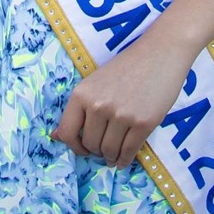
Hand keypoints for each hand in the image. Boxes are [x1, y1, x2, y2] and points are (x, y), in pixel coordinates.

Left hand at [52, 37, 193, 169]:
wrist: (159, 54)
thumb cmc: (126, 69)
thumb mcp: (95, 83)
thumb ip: (78, 109)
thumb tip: (55, 136)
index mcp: (82, 93)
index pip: (67, 132)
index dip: (74, 146)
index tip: (83, 148)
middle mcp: (98, 105)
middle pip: (90, 145)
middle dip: (97, 151)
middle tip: (104, 147)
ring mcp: (121, 115)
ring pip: (109, 151)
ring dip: (111, 157)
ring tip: (114, 154)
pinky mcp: (143, 124)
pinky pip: (128, 152)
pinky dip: (125, 160)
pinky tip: (124, 158)